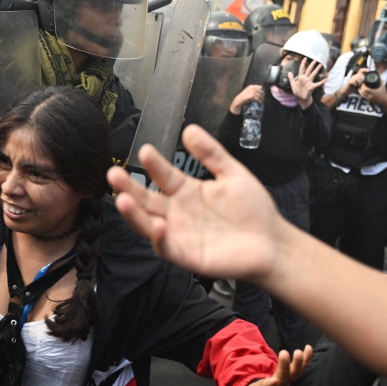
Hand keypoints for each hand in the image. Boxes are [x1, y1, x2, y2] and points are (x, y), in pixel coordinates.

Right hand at [107, 125, 287, 282]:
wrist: (273, 243)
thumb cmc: (254, 211)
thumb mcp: (233, 174)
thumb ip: (211, 154)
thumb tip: (189, 129)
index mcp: (187, 192)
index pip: (163, 176)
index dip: (154, 164)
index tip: (146, 150)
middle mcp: (177, 212)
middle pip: (146, 200)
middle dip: (128, 187)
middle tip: (113, 174)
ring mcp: (179, 234)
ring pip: (147, 224)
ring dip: (133, 213)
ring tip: (122, 199)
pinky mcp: (186, 256)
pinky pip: (166, 249)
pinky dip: (159, 239)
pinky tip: (158, 226)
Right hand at [229, 84, 264, 114]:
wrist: (238, 101)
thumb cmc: (243, 97)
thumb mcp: (248, 92)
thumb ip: (253, 91)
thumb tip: (260, 93)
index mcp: (251, 86)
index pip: (260, 87)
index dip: (262, 91)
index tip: (262, 94)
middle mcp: (252, 88)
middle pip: (261, 91)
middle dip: (262, 95)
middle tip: (262, 98)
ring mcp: (252, 92)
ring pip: (260, 95)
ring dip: (262, 99)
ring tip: (262, 101)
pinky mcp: (251, 96)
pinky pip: (258, 99)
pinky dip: (260, 101)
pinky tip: (260, 103)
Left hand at [287, 58, 326, 108]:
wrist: (301, 98)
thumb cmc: (298, 91)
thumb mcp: (293, 85)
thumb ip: (291, 78)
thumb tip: (289, 72)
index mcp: (301, 77)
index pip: (302, 69)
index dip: (303, 63)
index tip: (305, 58)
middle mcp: (305, 79)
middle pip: (309, 70)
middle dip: (312, 65)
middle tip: (316, 59)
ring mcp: (309, 82)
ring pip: (313, 74)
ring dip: (316, 70)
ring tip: (320, 65)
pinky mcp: (311, 87)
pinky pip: (317, 84)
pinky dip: (321, 82)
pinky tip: (325, 80)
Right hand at [341, 68, 369, 97]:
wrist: (347, 91)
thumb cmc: (355, 88)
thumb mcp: (361, 85)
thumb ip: (365, 83)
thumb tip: (372, 83)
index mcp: (358, 76)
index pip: (361, 70)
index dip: (365, 69)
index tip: (369, 70)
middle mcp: (355, 76)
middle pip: (360, 74)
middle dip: (363, 79)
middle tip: (362, 84)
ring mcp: (352, 78)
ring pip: (357, 77)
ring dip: (359, 82)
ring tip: (359, 85)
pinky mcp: (349, 81)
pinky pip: (353, 81)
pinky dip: (355, 84)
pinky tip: (355, 86)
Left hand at [359, 80, 386, 106]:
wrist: (384, 101)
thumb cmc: (384, 93)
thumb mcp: (382, 85)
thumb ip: (380, 80)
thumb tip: (378, 74)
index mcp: (373, 92)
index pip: (365, 88)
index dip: (363, 85)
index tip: (364, 82)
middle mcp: (370, 96)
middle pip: (362, 91)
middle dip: (361, 87)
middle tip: (362, 84)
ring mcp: (369, 98)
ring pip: (361, 94)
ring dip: (360, 90)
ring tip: (361, 86)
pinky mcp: (368, 100)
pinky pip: (363, 96)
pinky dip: (362, 93)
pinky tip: (362, 90)